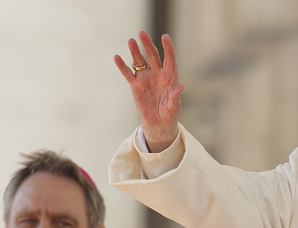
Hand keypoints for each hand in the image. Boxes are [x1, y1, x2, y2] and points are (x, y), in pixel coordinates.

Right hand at [114, 32, 183, 152]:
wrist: (159, 123)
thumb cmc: (170, 114)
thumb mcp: (174, 107)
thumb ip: (176, 96)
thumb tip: (180, 87)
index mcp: (170, 76)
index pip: (170, 59)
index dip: (168, 48)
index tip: (165, 37)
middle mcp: (158, 74)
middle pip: (153, 56)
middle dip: (148, 45)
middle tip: (142, 33)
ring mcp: (146, 78)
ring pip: (140, 62)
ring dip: (135, 51)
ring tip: (131, 41)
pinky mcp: (136, 85)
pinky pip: (128, 74)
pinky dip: (122, 66)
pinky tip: (117, 57)